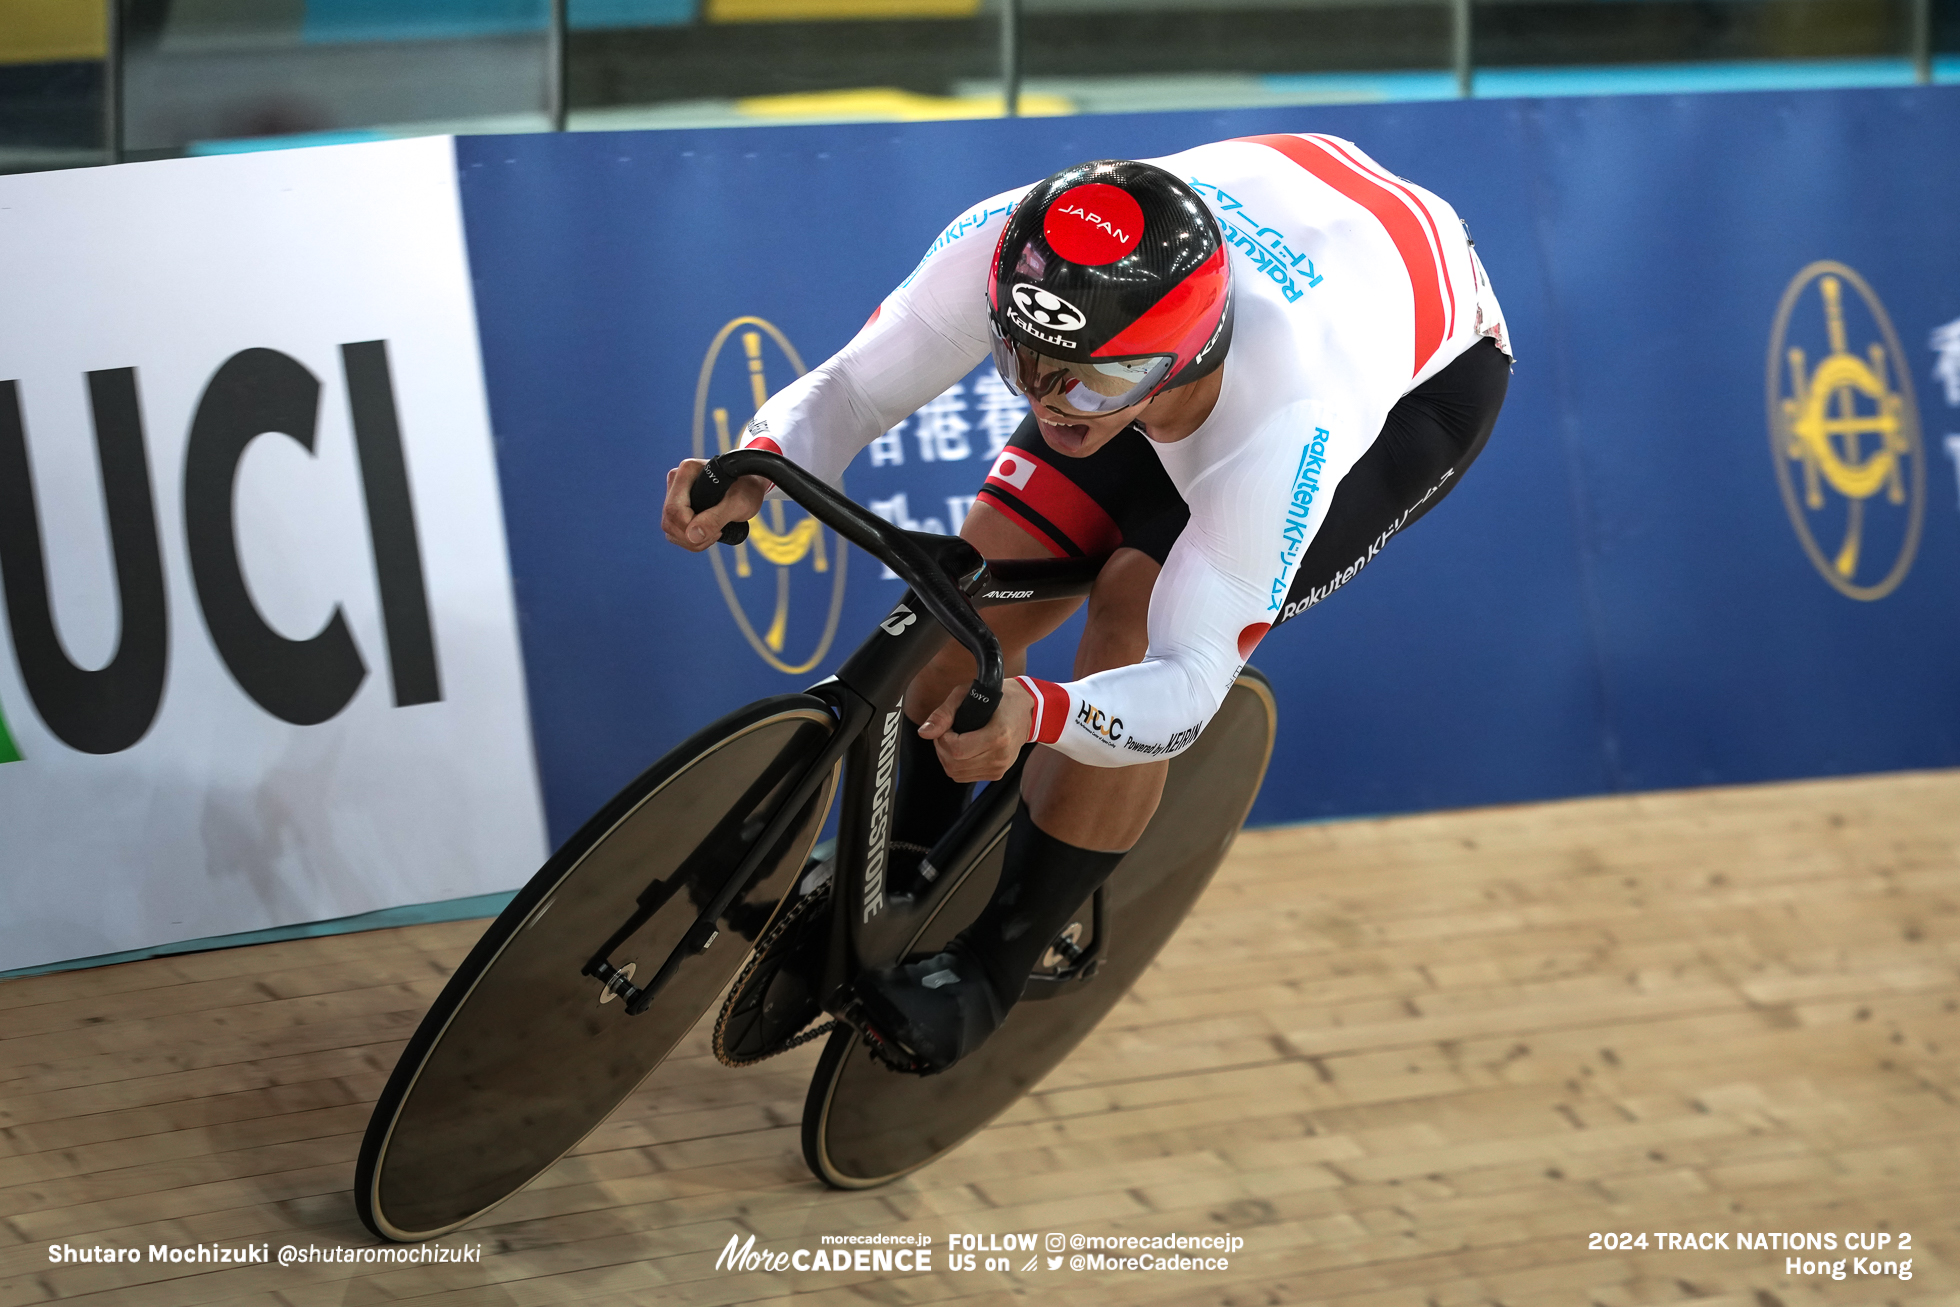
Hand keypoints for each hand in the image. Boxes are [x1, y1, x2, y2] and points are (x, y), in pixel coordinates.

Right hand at [662, 459, 769, 551]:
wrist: (750, 485)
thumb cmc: (747, 489)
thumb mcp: (738, 505)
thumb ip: (715, 519)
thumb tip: (692, 536)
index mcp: (688, 471)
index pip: (675, 510)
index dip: (691, 528)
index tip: (717, 530)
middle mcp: (676, 481)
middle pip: (669, 521)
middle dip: (692, 537)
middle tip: (718, 533)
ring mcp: (674, 495)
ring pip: (670, 529)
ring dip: (692, 541)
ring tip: (716, 533)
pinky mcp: (677, 508)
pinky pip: (674, 533)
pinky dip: (691, 541)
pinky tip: (708, 534)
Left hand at [918, 677, 1034, 782]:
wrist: (1027, 711)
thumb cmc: (998, 699)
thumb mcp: (967, 695)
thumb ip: (943, 714)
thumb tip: (924, 733)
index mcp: (998, 735)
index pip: (957, 750)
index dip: (943, 738)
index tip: (948, 726)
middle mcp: (1000, 755)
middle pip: (953, 764)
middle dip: (942, 747)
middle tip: (949, 731)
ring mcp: (999, 767)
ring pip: (956, 773)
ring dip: (947, 757)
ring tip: (956, 739)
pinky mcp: (997, 774)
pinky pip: (964, 776)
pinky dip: (957, 764)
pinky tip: (964, 749)